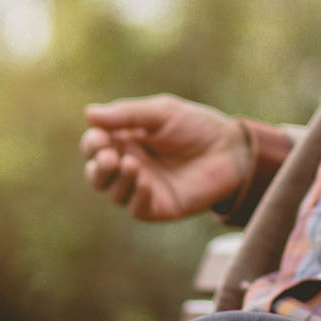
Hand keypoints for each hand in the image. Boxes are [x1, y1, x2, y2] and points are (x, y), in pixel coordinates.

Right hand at [81, 95, 249, 220]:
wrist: (232, 149)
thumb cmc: (197, 126)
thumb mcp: (163, 112)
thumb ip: (128, 114)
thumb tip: (88, 114)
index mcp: (126, 140)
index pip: (95, 146)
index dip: (92, 143)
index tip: (100, 138)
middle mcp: (130, 165)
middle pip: (97, 174)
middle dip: (97, 167)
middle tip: (108, 157)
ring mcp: (143, 188)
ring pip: (114, 192)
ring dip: (117, 180)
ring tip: (131, 164)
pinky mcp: (160, 206)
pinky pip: (137, 208)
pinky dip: (136, 196)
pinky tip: (145, 181)